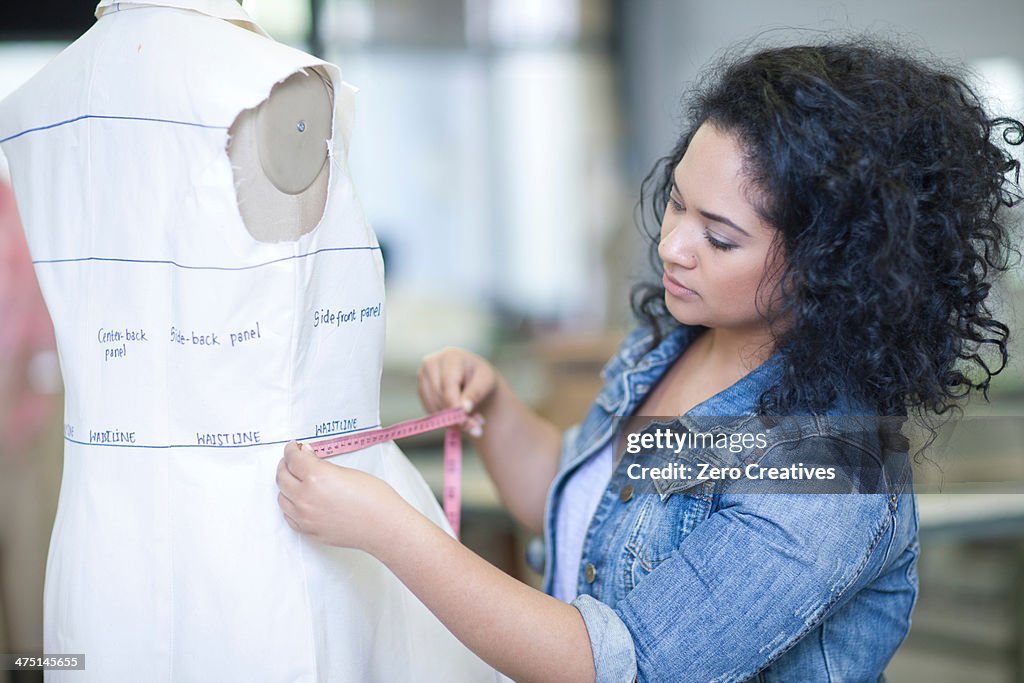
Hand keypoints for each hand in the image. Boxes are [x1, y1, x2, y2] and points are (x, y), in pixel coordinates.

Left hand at [276, 441, 403, 552]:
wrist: (384, 526)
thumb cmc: (374, 499)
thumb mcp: (347, 471)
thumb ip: (323, 465)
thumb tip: (309, 460)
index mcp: (316, 477)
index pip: (293, 458)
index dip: (292, 450)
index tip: (294, 448)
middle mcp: (305, 498)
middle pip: (282, 477)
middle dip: (286, 465)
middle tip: (292, 460)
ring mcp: (305, 517)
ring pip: (281, 497)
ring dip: (286, 486)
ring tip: (296, 480)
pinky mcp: (308, 531)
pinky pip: (289, 516)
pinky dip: (291, 506)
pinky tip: (299, 500)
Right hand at [418, 347, 497, 437]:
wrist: (474, 379)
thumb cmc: (481, 378)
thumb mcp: (486, 383)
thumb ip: (475, 394)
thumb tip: (464, 408)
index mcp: (451, 356)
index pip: (448, 384)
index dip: (454, 405)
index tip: (464, 422)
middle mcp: (431, 363)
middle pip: (439, 397)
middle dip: (456, 416)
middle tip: (475, 428)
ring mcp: (423, 376)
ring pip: (433, 406)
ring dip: (451, 420)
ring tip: (472, 422)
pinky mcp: (421, 390)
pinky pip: (430, 411)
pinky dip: (445, 420)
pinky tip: (459, 417)